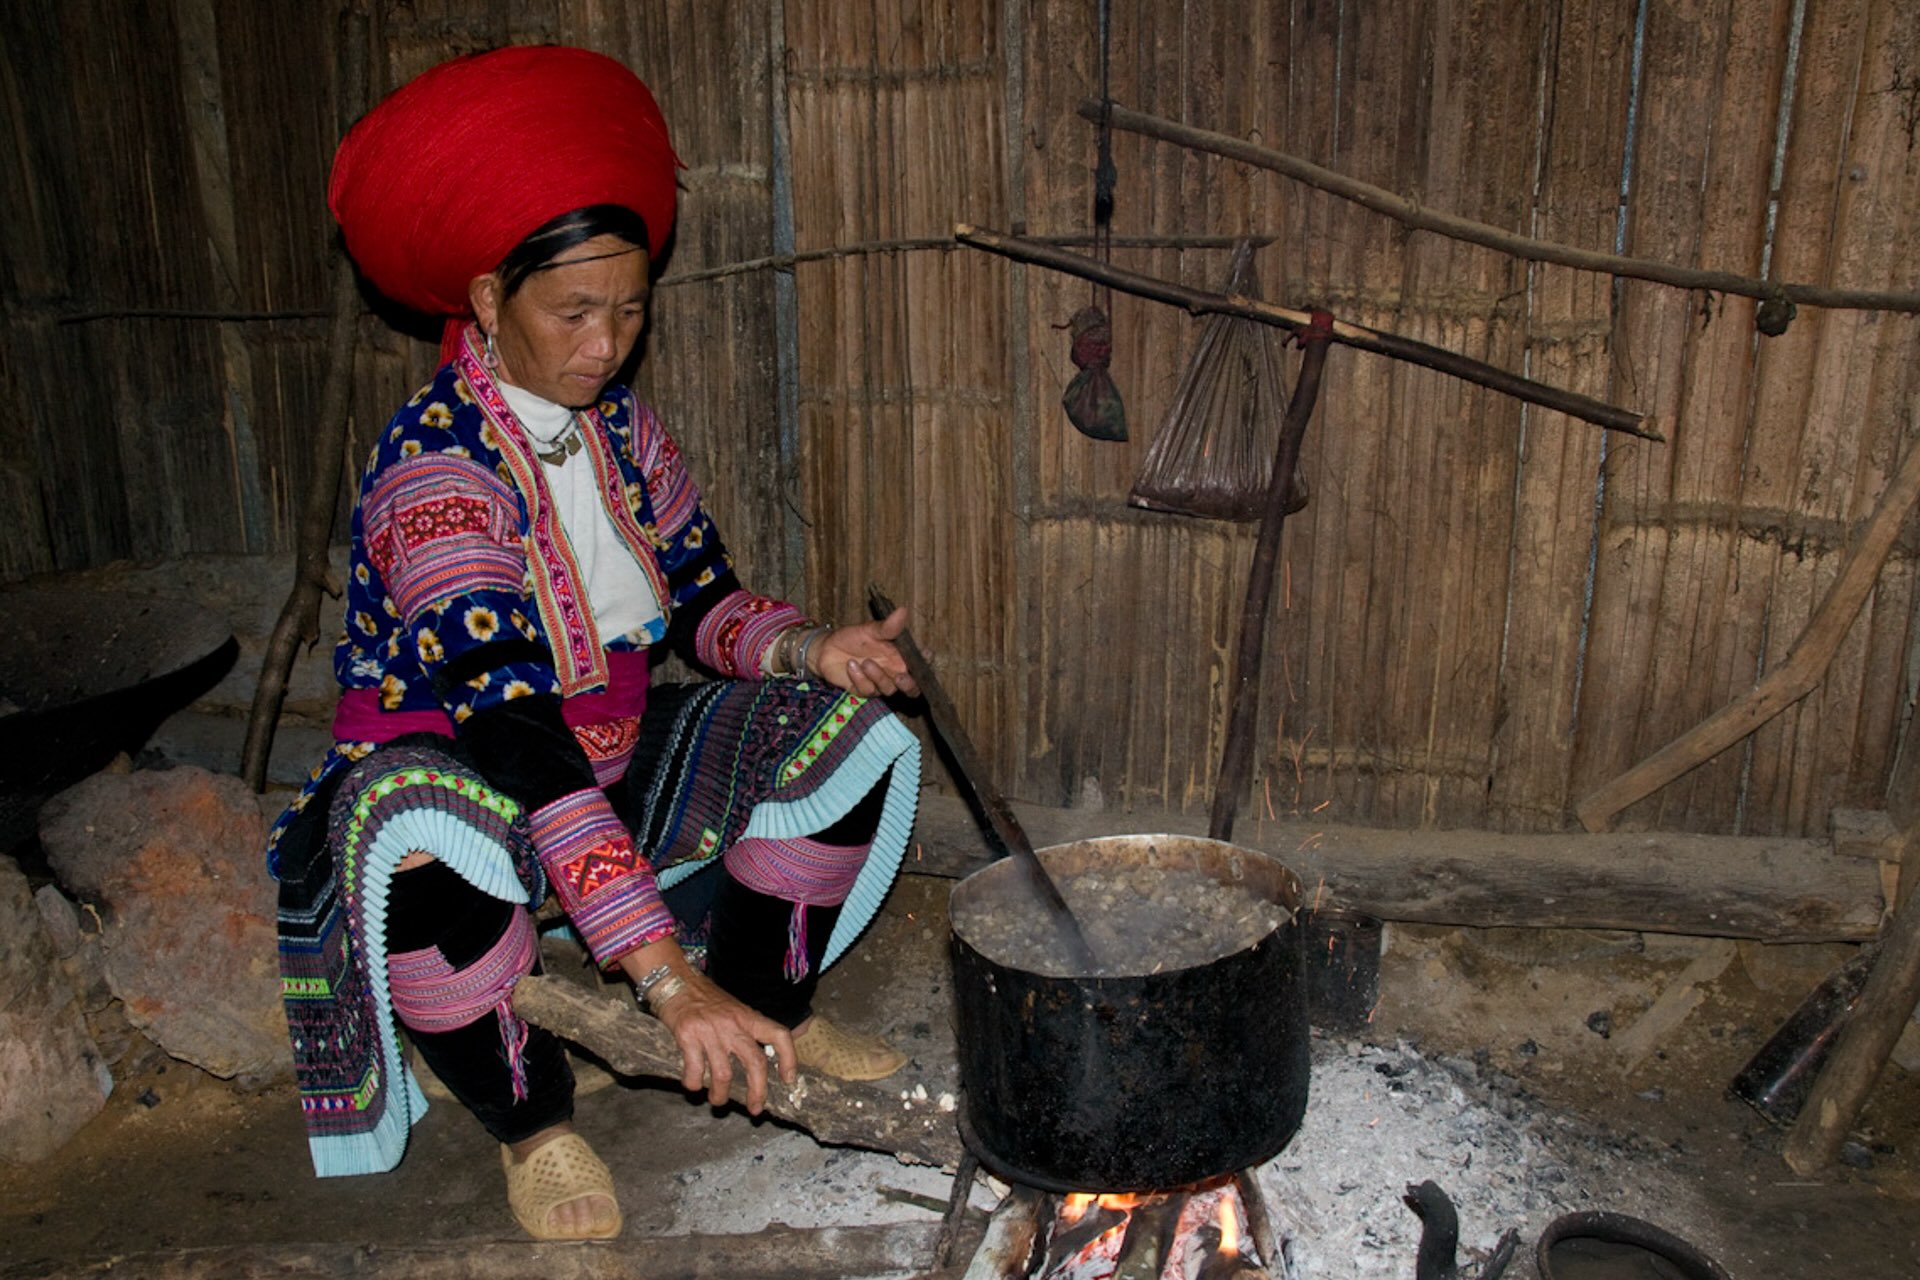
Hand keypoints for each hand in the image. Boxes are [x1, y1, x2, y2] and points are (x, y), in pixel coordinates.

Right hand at [616, 941, 795, 1111]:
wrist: (676, 981)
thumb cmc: (706, 999)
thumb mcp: (735, 1009)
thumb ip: (747, 1031)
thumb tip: (760, 1062)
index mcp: (748, 1017)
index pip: (779, 1035)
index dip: (789, 1058)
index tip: (788, 1079)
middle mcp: (733, 1025)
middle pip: (755, 1062)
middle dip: (758, 1091)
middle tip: (755, 1109)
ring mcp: (710, 1031)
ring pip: (724, 1074)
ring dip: (721, 1095)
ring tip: (717, 1100)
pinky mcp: (688, 1036)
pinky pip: (695, 1070)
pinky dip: (694, 1083)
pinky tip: (693, 1085)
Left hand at [811, 606, 919, 697]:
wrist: (827, 648)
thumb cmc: (852, 637)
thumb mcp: (870, 630)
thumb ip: (888, 627)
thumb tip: (903, 611)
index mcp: (899, 656)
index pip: (920, 663)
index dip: (926, 662)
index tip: (925, 654)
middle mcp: (892, 672)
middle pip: (911, 687)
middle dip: (909, 685)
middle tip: (901, 676)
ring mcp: (878, 683)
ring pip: (889, 689)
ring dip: (878, 676)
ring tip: (865, 662)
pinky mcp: (863, 690)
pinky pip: (868, 690)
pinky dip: (860, 678)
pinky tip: (851, 666)